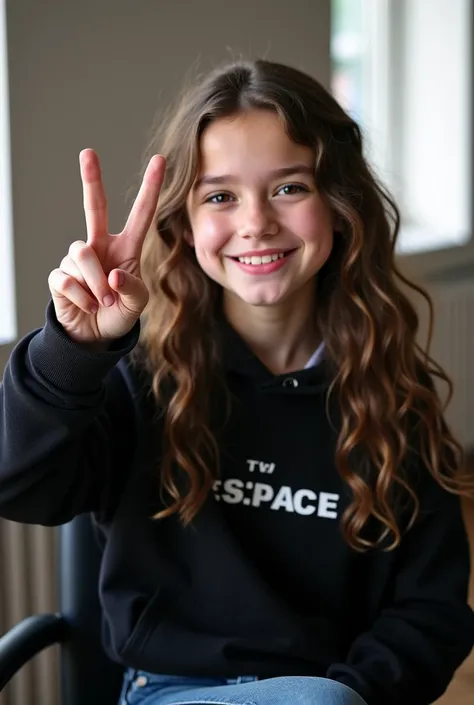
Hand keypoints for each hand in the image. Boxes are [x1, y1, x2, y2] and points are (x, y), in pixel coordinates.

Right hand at [48, 149, 164, 343]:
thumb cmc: (120, 314)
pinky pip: (67, 279)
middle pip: (95, 206)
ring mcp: (78, 260)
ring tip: (102, 302)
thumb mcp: (138, 304)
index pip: (141, 214)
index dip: (150, 188)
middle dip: (91, 179)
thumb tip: (112, 275)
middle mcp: (101, 247)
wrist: (94, 337)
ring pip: (82, 253)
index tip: (159, 160)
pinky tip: (86, 306)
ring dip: (96, 284)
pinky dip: (81, 298)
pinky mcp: (60, 276)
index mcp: (126, 249)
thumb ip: (133, 289)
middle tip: (88, 152)